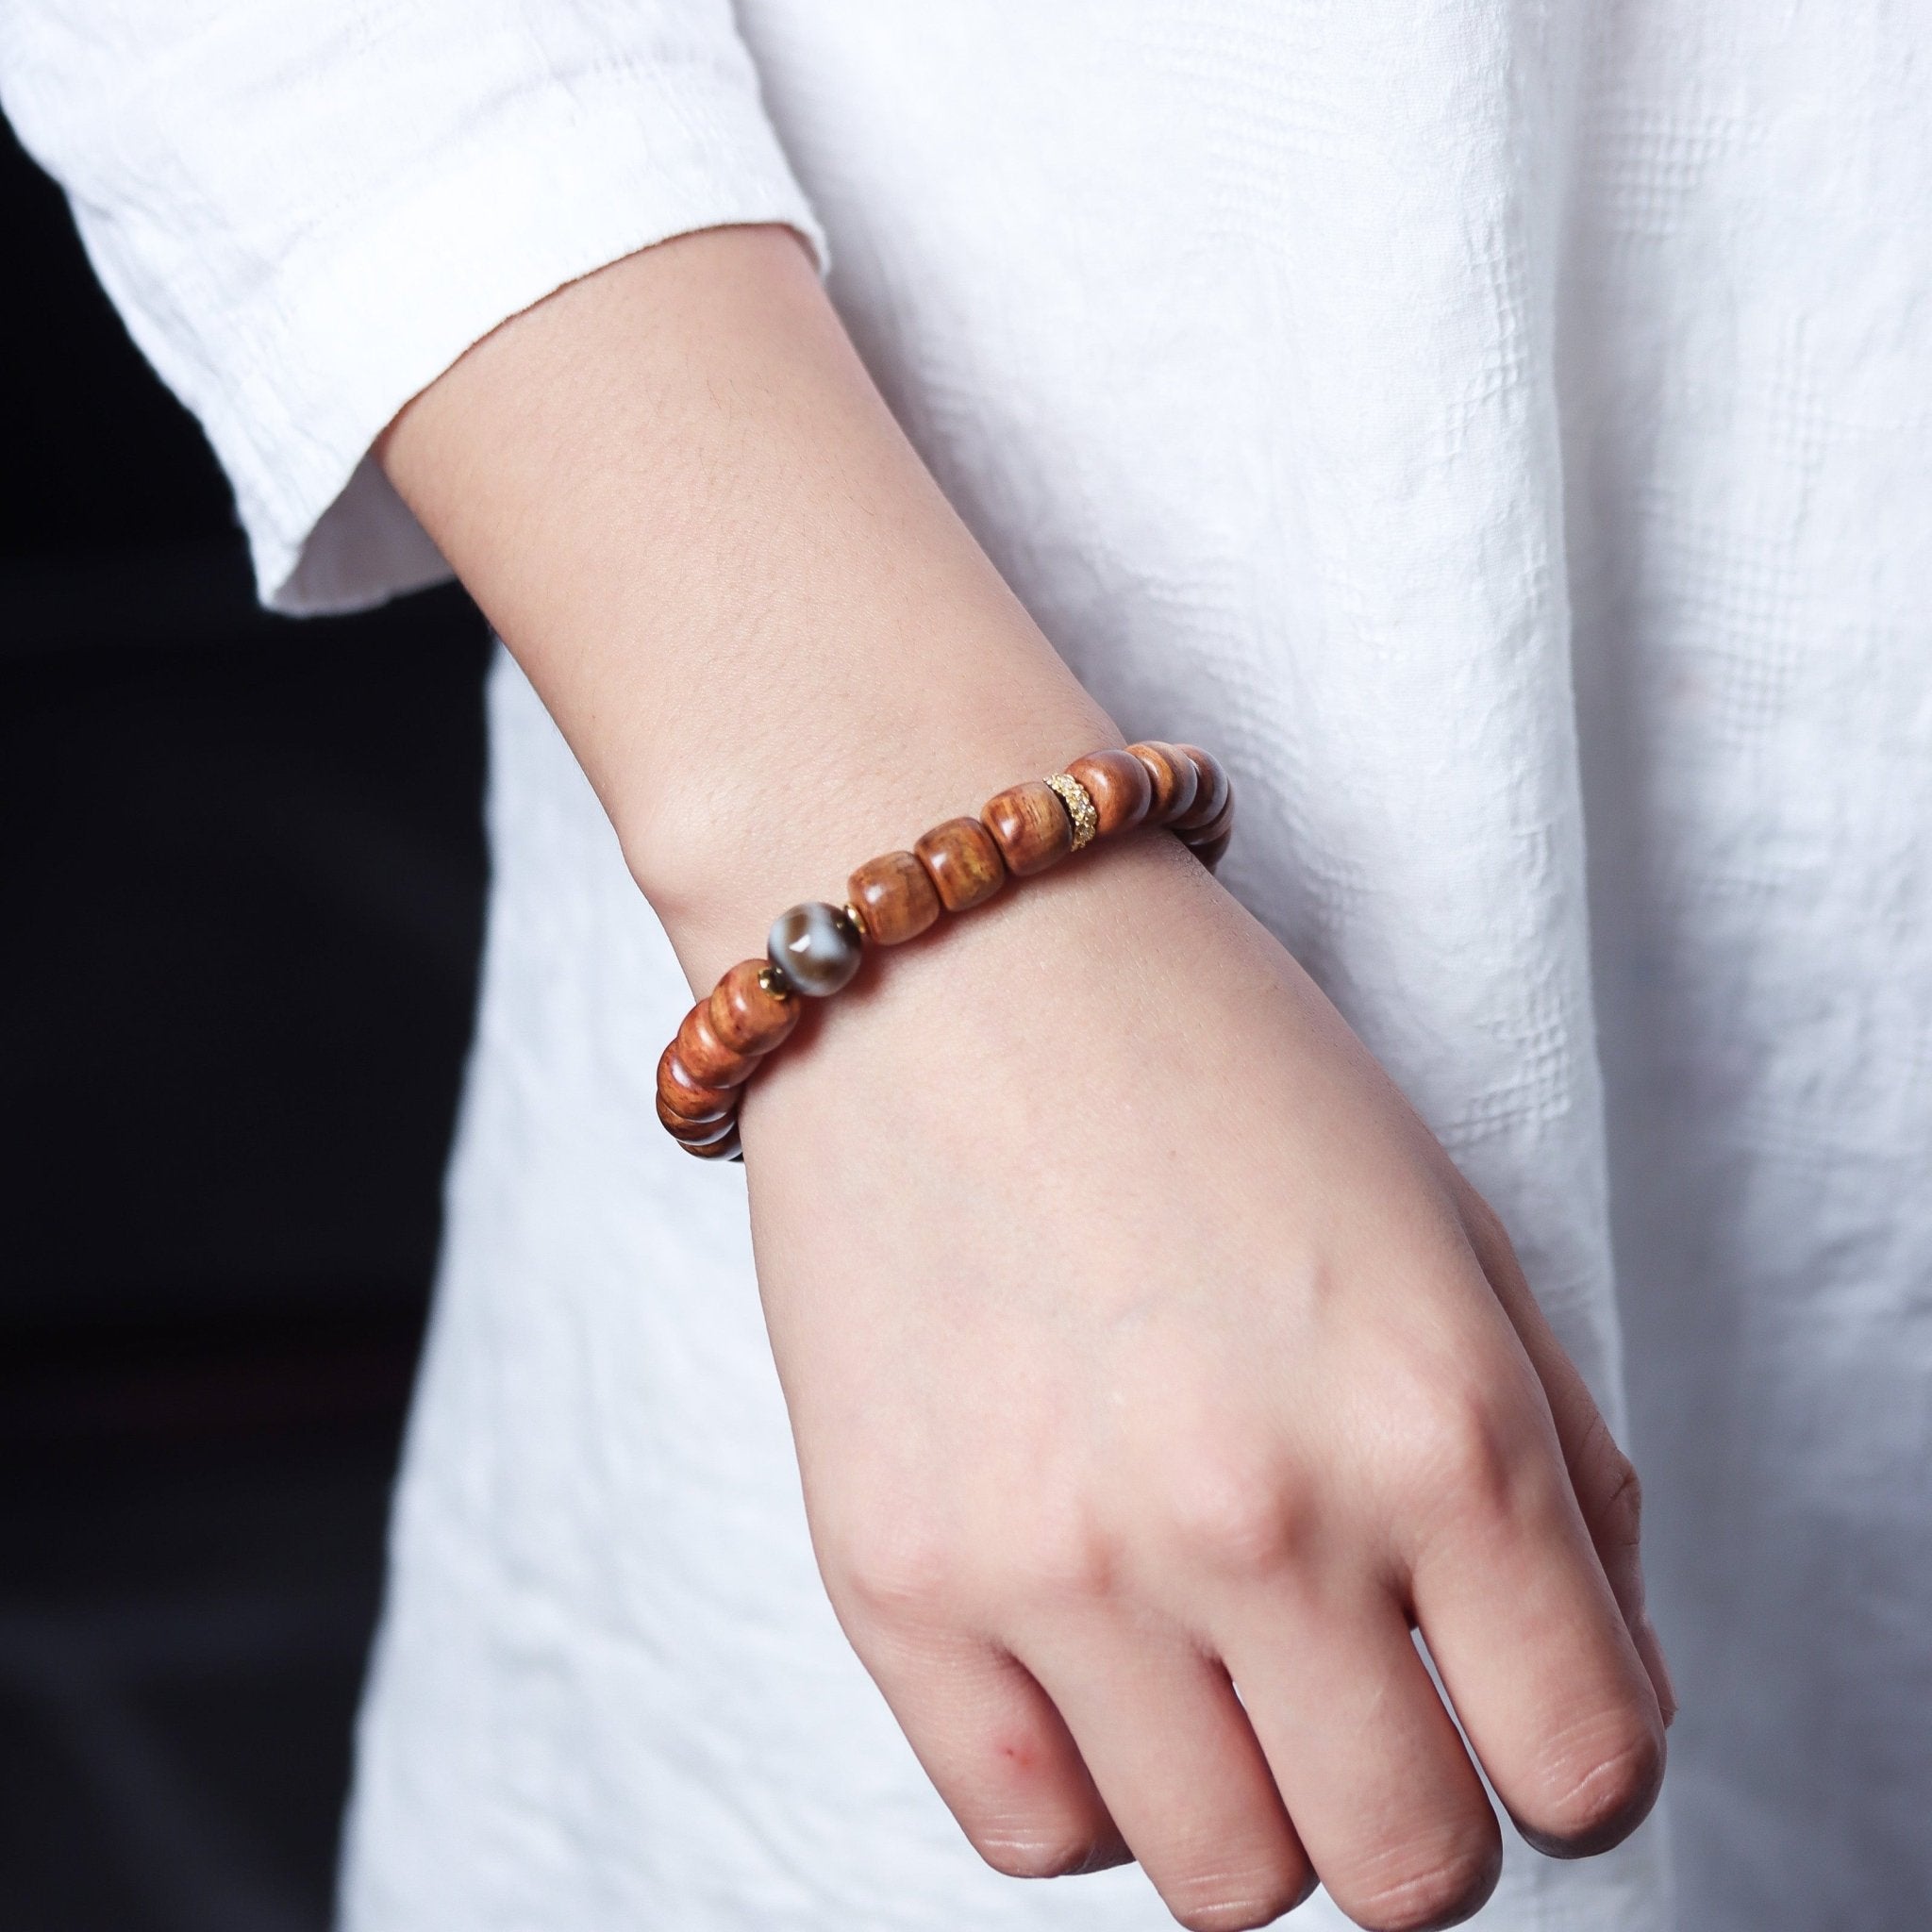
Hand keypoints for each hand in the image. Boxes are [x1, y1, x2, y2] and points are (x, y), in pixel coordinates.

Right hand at [379, 221, 1671, 1931]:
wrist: (947, 948)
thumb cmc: (1206, 1060)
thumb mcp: (1445, 1228)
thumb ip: (1553, 1469)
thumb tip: (1577, 1681)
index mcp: (1435, 1417)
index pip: (1589, 1769)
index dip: (1573, 1754)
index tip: (1516, 1704)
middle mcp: (1254, 1515)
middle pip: (1405, 1873)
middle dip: (1416, 1809)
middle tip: (1364, 1696)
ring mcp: (1054, 1563)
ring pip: (1222, 1881)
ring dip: (1246, 1799)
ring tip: (1206, 1654)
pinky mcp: (889, 1575)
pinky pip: (1031, 1832)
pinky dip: (1086, 1780)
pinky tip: (1086, 1649)